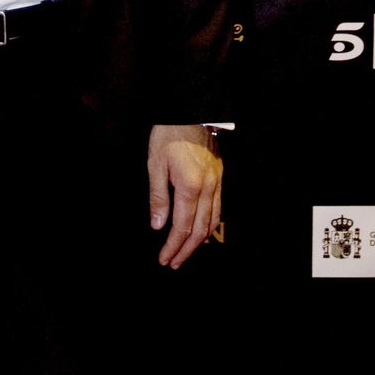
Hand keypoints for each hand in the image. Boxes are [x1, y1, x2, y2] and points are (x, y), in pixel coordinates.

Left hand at [147, 124, 221, 269]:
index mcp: (190, 187)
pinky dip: (211, 225)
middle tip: (174, 263)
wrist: (191, 112)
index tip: (164, 259)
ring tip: (186, 252)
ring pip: (213, 221)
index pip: (182, 227)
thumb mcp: (155, 164)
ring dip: (200, 241)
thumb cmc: (169, 135)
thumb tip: (157, 225)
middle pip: (200, 230)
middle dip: (186, 250)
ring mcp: (217, 183)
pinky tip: (203, 231)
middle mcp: (207, 188)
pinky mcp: (220, 177)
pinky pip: (219, 208)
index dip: (173, 246)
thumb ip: (158, 197)